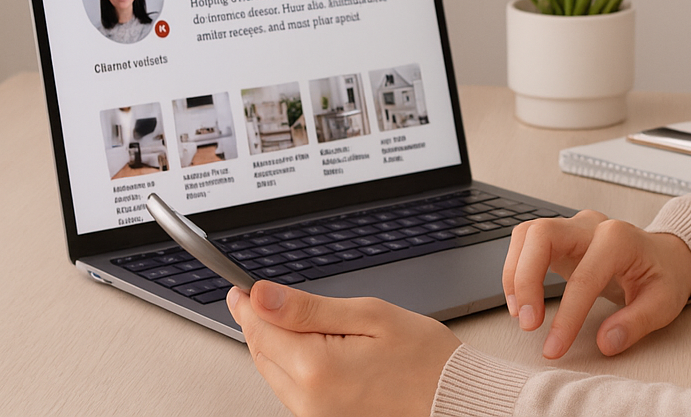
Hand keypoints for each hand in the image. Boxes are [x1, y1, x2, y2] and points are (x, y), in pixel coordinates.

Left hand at [227, 281, 459, 416]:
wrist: (450, 398)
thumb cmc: (423, 358)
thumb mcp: (370, 315)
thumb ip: (309, 308)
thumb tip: (262, 296)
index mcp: (317, 368)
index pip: (261, 329)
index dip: (247, 303)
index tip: (240, 287)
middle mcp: (308, 399)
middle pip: (261, 352)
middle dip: (259, 322)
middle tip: (261, 296)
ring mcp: (314, 414)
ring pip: (272, 371)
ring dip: (274, 343)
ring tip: (294, 319)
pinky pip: (291, 388)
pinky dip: (291, 364)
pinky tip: (310, 347)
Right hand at [502, 209, 690, 359]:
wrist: (666, 256)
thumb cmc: (664, 276)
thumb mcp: (663, 303)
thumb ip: (635, 323)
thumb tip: (605, 342)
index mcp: (618, 239)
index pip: (583, 276)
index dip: (566, 316)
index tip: (554, 348)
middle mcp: (591, 226)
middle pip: (541, 234)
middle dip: (525, 278)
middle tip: (527, 322)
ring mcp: (573, 228)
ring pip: (527, 234)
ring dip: (515, 273)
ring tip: (519, 313)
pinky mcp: (561, 239)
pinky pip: (527, 244)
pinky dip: (516, 270)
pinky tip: (521, 300)